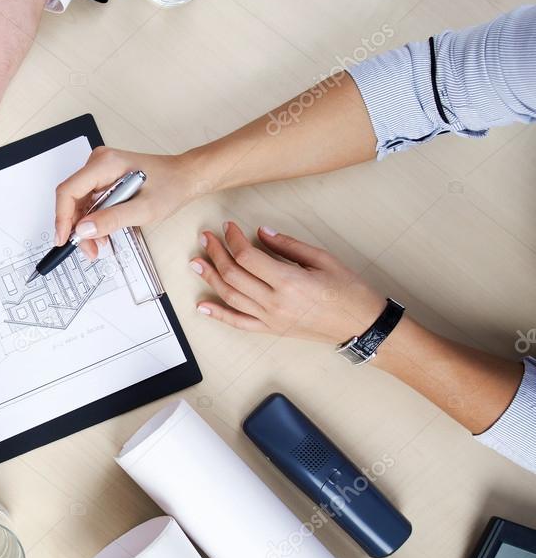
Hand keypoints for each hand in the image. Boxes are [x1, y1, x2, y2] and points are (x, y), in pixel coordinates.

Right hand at [54, 147, 204, 259]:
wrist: (185, 177)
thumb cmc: (170, 186)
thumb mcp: (143, 209)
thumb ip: (112, 219)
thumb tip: (84, 229)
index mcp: (105, 164)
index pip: (68, 191)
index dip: (62, 218)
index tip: (64, 239)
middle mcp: (98, 163)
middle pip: (72, 199)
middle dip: (76, 227)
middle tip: (88, 250)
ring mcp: (100, 170)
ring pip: (79, 203)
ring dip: (85, 227)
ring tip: (98, 245)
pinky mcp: (104, 179)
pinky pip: (89, 201)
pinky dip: (93, 220)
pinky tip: (103, 233)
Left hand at [190, 222, 385, 342]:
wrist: (361, 324)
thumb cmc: (348, 291)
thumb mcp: (323, 259)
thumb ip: (288, 245)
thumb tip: (261, 232)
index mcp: (289, 281)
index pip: (248, 256)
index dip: (233, 239)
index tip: (228, 227)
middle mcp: (275, 302)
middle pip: (233, 275)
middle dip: (216, 253)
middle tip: (206, 238)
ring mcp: (270, 319)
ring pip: (230, 297)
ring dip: (210, 278)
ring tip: (197, 262)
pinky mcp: (271, 330)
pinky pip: (238, 323)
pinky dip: (218, 315)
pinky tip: (202, 306)